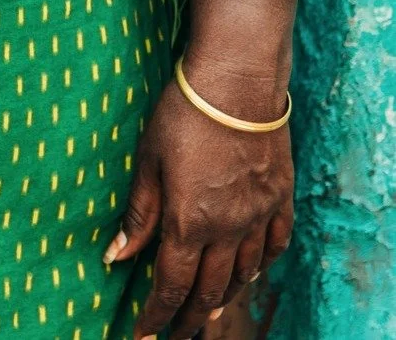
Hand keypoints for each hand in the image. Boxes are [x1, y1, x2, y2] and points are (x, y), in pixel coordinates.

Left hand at [106, 63, 292, 337]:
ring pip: (243, 275)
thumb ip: (139, 212)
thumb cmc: (183, 112)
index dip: (157, 313)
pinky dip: (261, 267)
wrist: (238, 82)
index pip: (172, 284)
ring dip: (223, 298)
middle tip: (175, 333)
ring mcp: (258, 216)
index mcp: (189, 222)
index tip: (143, 332)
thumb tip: (116, 256)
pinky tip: (250, 273)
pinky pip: (275, 246)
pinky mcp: (279, 197)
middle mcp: (228, 229)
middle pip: (210, 290)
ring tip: (207, 313)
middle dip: (189, 318)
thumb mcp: (148, 158)